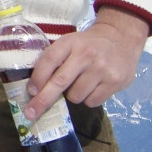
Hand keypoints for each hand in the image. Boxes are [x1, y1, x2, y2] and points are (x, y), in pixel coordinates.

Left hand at [25, 7, 147, 118]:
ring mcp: (102, 69)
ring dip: (73, 95)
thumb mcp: (70, 44)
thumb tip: (36, 89)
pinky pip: (92, 101)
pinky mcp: (114, 81)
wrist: (120, 38)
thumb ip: (55, 60)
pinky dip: (89, 98)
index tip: (31, 92)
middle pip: (60, 82)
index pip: (50, 60)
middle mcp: (86, 55)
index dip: (38, 78)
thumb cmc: (88, 45)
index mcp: (71, 42)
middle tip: (31, 113)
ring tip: (80, 83)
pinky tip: (94, 86)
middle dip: (43, 100)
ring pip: (76, 96)